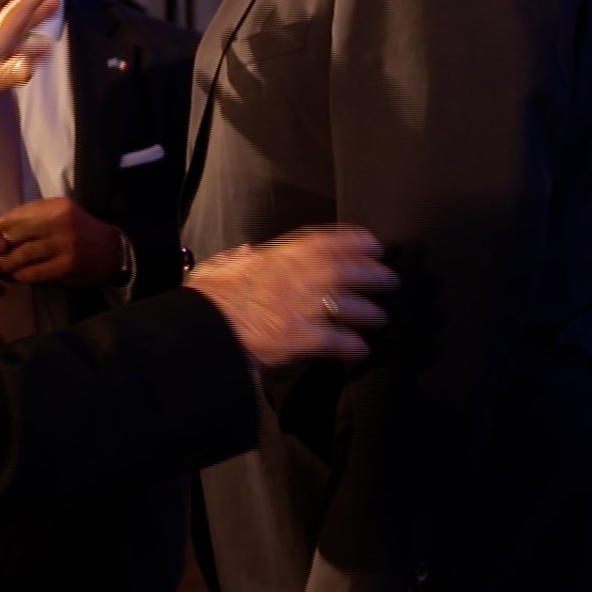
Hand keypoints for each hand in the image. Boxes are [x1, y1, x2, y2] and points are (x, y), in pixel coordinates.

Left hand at [0, 198, 120, 287]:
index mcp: (59, 206)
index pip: (21, 212)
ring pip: (24, 254)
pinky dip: (21, 275)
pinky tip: (17, 275)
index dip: (2, 223)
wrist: (113, 252)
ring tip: (0, 265)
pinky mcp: (66, 267)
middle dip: (1, 243)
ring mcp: (64, 245)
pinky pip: (34, 272)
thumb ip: (36, 217)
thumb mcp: (63, 214)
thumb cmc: (82, 231)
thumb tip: (0, 225)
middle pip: (18, 232)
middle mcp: (61, 222)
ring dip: (7, 262)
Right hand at [185, 225, 394, 367]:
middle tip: (390, 281)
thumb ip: (239, 258)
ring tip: (380, 318)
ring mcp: (302, 307)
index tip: (373, 245)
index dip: (356, 241)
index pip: (327, 240)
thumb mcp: (221, 266)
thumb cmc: (208, 298)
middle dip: (373, 274)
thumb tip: (247, 251)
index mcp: (280, 255)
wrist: (202, 329)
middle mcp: (298, 276)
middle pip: (348, 270)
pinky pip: (337, 341)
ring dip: (369, 312)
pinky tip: (360, 351)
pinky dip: (352, 346)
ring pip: (350, 305)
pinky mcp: (301, 338)